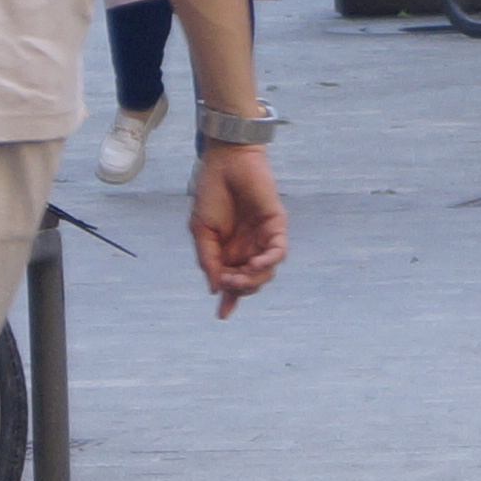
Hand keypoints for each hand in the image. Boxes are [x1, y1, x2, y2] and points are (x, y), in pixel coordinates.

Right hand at [188, 144, 287, 315]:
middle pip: (251, 281)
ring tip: (238, 275)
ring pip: (266, 271)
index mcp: (228, 252)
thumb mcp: (201, 232)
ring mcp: (263, 238)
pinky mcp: (276, 225)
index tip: (222, 316)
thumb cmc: (211, 195)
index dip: (230, 299)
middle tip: (227, 282)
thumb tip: (216, 289)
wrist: (225, 164)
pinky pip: (278, 251)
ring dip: (252, 278)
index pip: (233, 281)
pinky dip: (269, 261)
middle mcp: (247, 248)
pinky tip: (256, 263)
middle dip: (239, 288)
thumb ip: (209, 260)